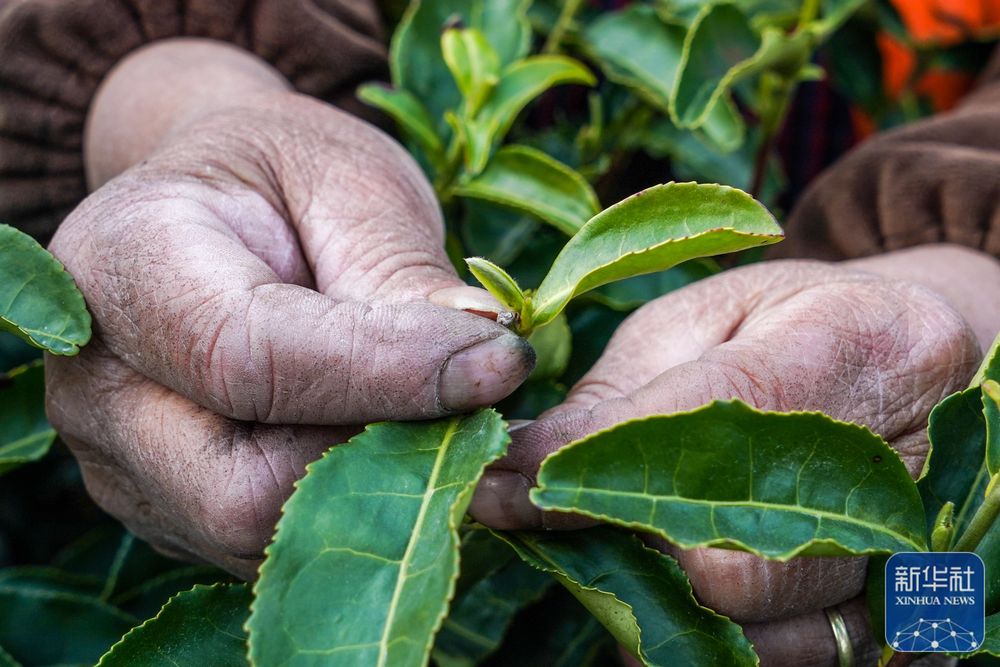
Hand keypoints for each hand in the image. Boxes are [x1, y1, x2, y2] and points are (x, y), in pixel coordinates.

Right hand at [44, 42, 533, 577]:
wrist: (212, 211)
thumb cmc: (280, 177)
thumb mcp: (348, 183)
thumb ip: (400, 272)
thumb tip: (487, 364)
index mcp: (124, 262)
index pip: (248, 358)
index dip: (387, 375)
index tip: (501, 362)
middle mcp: (94, 385)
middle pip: (240, 487)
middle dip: (380, 457)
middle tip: (472, 400)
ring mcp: (118, 462)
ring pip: (259, 536)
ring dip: (374, 490)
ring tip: (433, 411)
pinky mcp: (162, 509)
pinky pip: (263, 547)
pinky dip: (346, 508)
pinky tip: (387, 440)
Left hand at [470, 253, 995, 664]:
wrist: (899, 369)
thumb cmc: (782, 329)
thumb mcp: (694, 325)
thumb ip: (616, 398)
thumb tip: (519, 466)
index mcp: (862, 344)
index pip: (717, 417)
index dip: (597, 461)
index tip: (506, 486)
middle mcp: (908, 457)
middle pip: (738, 547)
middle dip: (621, 539)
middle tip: (551, 519)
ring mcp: (913, 550)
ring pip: (756, 619)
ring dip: (653, 595)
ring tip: (607, 547)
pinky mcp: (896, 613)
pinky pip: (785, 657)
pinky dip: (707, 637)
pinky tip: (668, 589)